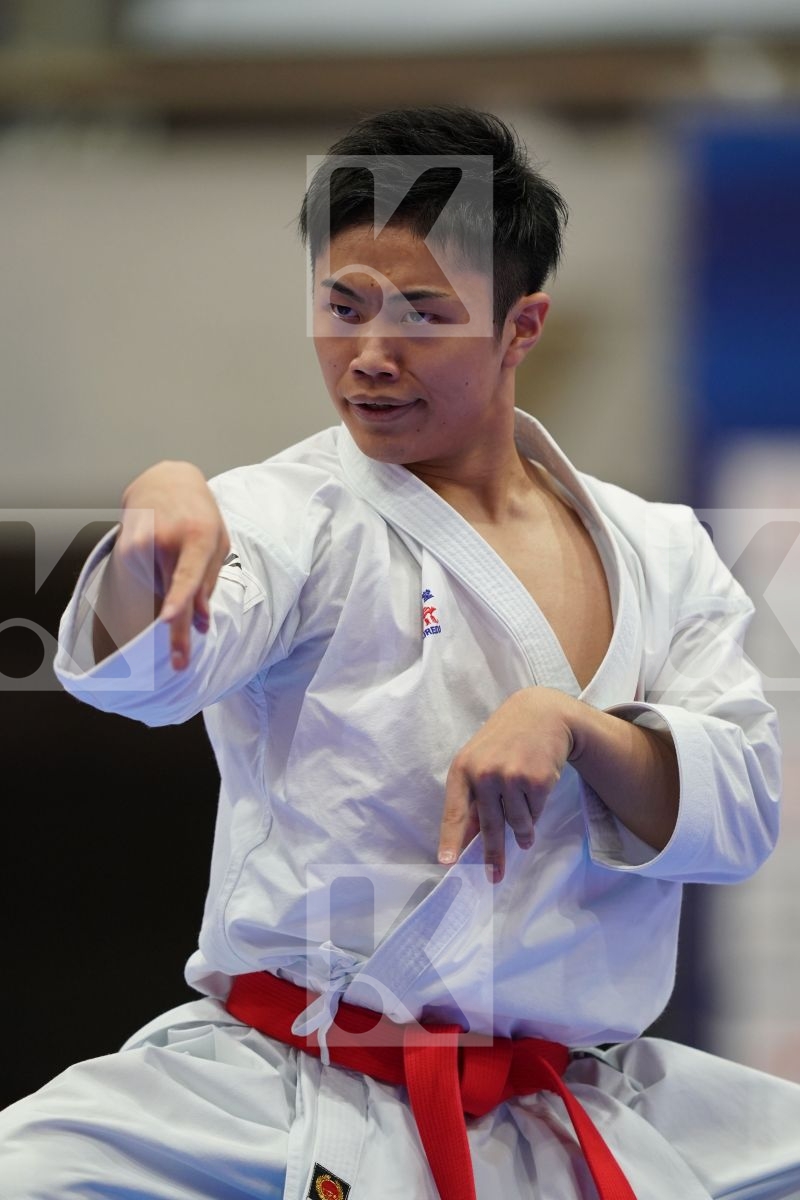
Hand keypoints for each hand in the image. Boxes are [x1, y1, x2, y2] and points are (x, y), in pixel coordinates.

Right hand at [99, 461, 229, 668]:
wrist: (164, 481)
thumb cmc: (198, 513)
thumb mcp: (217, 542)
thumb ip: (209, 582)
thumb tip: (200, 622)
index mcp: (197, 536)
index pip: (187, 573)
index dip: (178, 599)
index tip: (166, 620)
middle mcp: (166, 539)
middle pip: (170, 596)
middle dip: (175, 632)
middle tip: (180, 662)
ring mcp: (142, 543)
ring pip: (160, 591)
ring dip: (172, 591)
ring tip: (176, 557)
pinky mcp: (126, 548)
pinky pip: (147, 582)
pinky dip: (159, 582)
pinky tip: (163, 558)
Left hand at [437, 687, 575, 883]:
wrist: (541, 715)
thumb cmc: (505, 740)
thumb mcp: (480, 760)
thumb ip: (473, 796)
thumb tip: (467, 838)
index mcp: (463, 769)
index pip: (454, 811)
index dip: (451, 839)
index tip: (447, 863)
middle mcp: (484, 774)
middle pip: (489, 826)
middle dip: (493, 855)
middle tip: (494, 876)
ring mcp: (511, 777)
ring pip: (517, 824)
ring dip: (523, 832)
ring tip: (525, 832)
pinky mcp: (537, 781)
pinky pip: (535, 813)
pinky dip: (536, 812)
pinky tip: (536, 793)